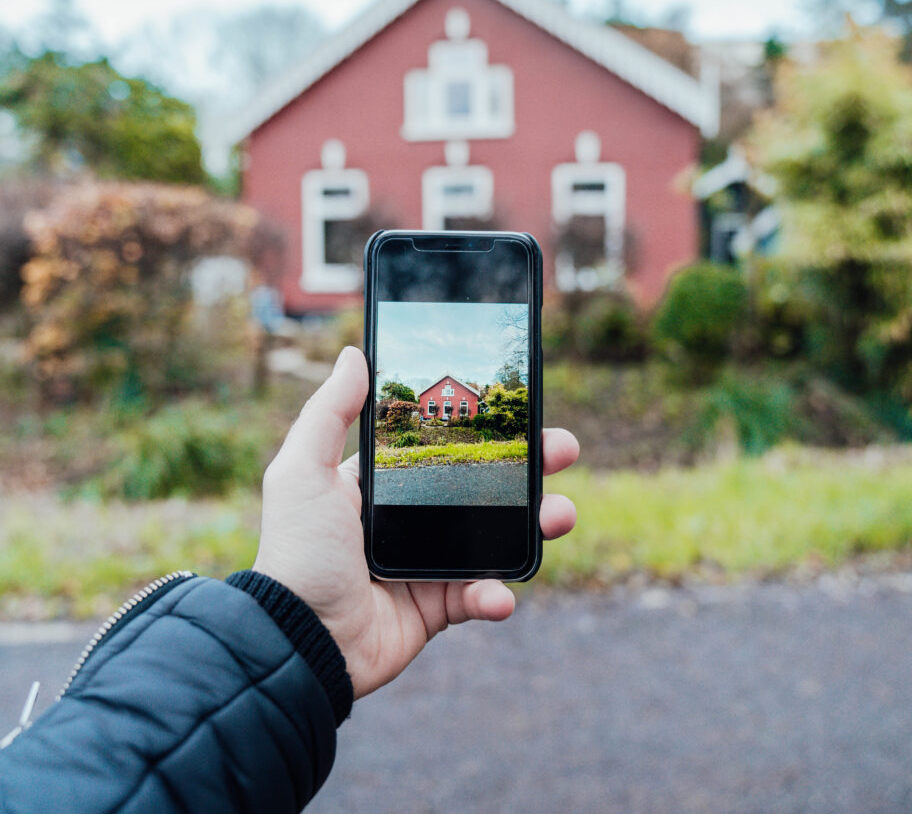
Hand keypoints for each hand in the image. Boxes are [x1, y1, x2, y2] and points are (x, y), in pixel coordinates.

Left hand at [253, 346, 577, 698]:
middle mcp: (410, 518)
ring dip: (536, 525)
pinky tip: (498, 595)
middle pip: (483, 486)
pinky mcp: (436, 607)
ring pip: (496, 537)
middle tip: (562, 450)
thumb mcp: (304, 469)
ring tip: (561, 513)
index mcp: (383, 484)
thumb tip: (354, 353)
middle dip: (529, 468)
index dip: (483, 428)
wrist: (300, 639)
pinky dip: (495, 595)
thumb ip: (330, 412)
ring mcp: (426, 562)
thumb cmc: (297, 550)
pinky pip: (478, 595)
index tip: (520, 408)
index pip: (444, 444)